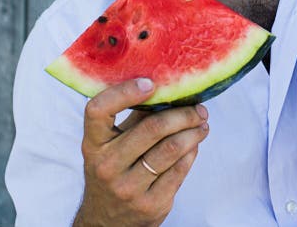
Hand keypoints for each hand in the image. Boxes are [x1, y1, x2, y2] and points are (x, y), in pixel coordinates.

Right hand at [73, 78, 209, 226]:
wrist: (106, 222)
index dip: (124, 92)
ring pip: (171, 149)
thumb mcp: (113, 144)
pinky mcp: (150, 204)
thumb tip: (169, 85)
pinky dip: (192, 152)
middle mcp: (107, 166)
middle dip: (183, 114)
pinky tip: (195, 145)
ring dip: (193, 132)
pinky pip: (180, 170)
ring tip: (202, 124)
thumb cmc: (115, 169)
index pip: (98, 110)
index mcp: (94, 145)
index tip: (151, 83)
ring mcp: (128, 188)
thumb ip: (135, 116)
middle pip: (152, 128)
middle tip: (199, 109)